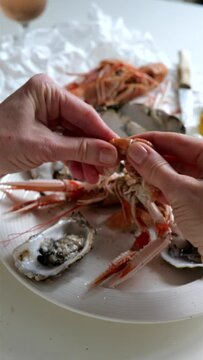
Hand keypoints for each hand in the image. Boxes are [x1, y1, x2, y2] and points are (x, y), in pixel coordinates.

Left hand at [0, 74, 117, 182]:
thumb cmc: (1, 144)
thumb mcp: (45, 146)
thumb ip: (80, 150)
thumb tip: (111, 155)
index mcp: (47, 91)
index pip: (84, 113)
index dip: (103, 134)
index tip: (120, 151)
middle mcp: (49, 100)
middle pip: (81, 127)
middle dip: (94, 150)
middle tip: (109, 169)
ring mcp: (46, 116)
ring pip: (74, 138)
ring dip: (85, 158)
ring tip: (96, 177)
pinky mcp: (43, 132)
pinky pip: (64, 145)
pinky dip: (73, 160)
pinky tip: (83, 174)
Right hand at [126, 132, 202, 256]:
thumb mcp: (181, 191)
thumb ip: (157, 169)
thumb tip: (135, 149)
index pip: (177, 140)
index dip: (151, 140)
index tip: (128, 142)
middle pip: (176, 155)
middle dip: (150, 157)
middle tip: (126, 160)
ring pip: (175, 173)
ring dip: (154, 174)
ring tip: (132, 174)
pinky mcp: (200, 202)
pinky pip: (178, 189)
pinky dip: (163, 188)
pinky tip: (147, 189)